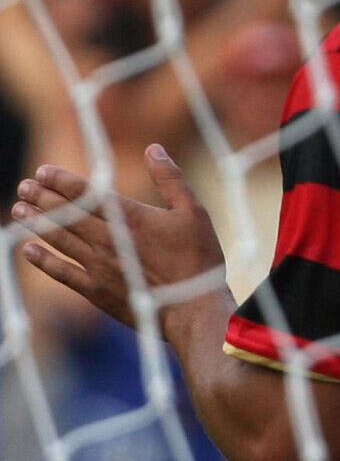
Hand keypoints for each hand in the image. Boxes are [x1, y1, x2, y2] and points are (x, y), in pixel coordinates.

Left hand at [11, 146, 226, 331]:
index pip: (86, 193)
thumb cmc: (199, 262)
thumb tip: (154, 148)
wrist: (194, 312)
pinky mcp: (97, 292)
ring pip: (60, 239)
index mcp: (131, 218)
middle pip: (67, 214)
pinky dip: (44, 261)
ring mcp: (100, 267)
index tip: (42, 172)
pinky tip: (28, 250)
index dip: (61, 180)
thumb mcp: (194, 213)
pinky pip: (63, 273)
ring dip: (36, 223)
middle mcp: (109, 240)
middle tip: (23, 187)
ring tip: (18, 210)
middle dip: (42, 198)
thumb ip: (171, 179)